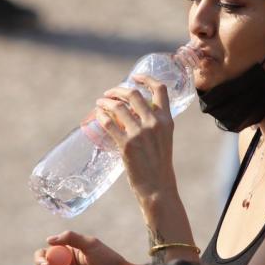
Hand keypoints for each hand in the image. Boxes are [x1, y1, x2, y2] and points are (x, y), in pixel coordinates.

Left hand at [94, 74, 178, 202]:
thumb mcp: (163, 139)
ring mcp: (140, 133)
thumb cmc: (159, 165)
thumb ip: (153, 124)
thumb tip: (134, 112)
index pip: (160, 89)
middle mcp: (154, 123)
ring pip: (118, 106)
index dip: (146, 78)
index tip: (134, 77)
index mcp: (166, 120)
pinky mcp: (126, 144)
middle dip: (117, 90)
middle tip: (109, 94)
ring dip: (105, 101)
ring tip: (99, 103)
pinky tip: (98, 116)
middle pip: (133, 94)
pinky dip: (101, 116)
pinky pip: (108, 123)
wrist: (158, 187)